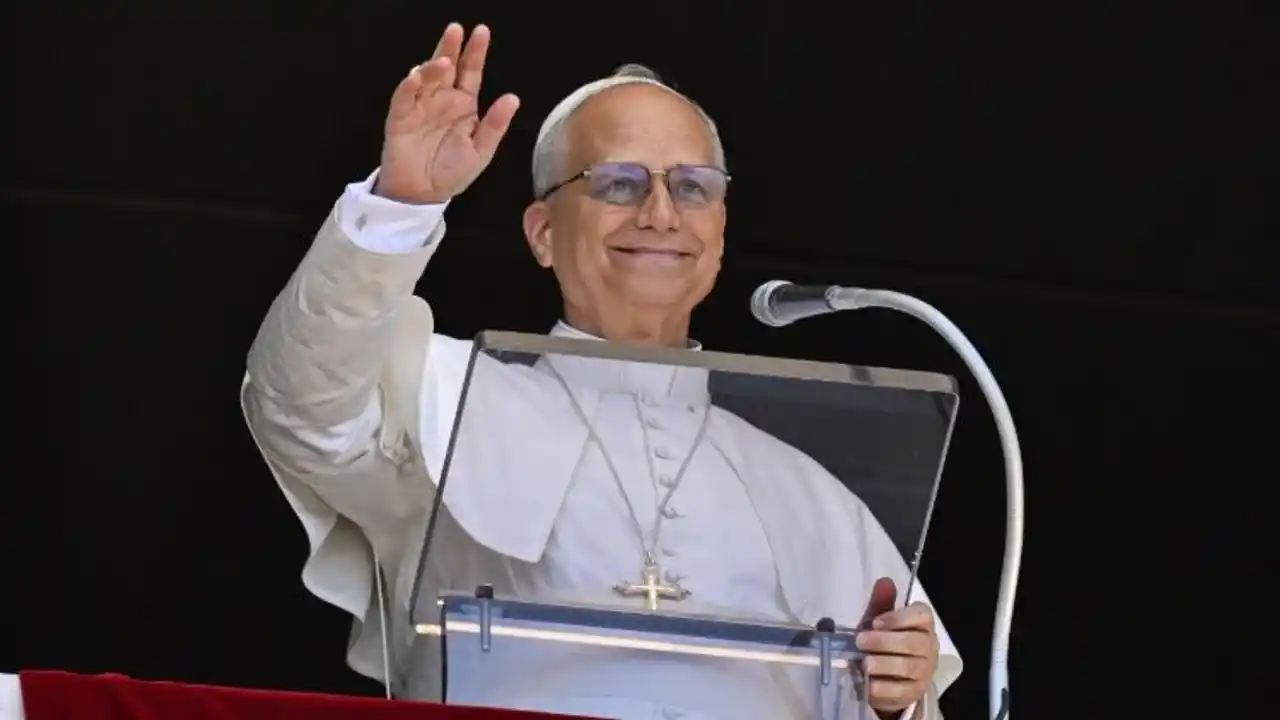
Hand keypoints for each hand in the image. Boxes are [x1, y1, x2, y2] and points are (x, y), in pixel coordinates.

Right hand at [377, 23, 520, 203]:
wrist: (423, 196)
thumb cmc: (452, 173)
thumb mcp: (481, 151)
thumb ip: (495, 125)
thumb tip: (513, 98)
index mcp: (463, 105)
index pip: (471, 73)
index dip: (475, 53)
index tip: (481, 32)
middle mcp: (441, 100)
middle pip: (446, 67)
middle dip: (450, 47)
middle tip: (456, 30)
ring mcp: (420, 107)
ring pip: (425, 78)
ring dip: (433, 67)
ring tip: (444, 60)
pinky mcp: (400, 119)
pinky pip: (403, 98)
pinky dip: (408, 87)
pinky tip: (416, 77)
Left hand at [854, 577, 939, 716]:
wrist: (886, 679)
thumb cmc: (883, 644)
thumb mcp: (878, 622)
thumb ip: (881, 603)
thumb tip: (885, 581)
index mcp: (922, 625)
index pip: (922, 615)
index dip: (899, 617)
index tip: (876, 622)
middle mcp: (929, 647)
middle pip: (914, 642)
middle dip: (884, 642)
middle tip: (860, 641)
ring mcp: (924, 672)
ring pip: (909, 666)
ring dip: (884, 664)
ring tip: (864, 664)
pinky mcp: (915, 694)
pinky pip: (902, 690)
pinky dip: (884, 688)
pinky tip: (869, 684)